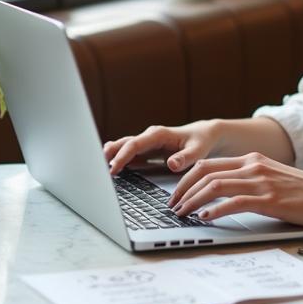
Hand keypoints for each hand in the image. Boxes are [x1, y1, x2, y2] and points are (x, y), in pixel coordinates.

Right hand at [103, 120, 222, 175]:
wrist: (206, 135)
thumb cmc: (202, 141)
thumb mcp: (198, 150)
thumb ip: (186, 158)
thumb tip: (171, 164)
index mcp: (158, 134)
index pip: (134, 145)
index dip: (122, 156)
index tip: (113, 169)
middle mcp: (149, 137)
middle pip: (124, 144)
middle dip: (110, 154)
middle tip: (97, 168)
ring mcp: (147, 143)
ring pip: (124, 147)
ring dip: (111, 155)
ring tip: (97, 166)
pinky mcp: (147, 151)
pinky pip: (129, 154)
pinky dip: (119, 159)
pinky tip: (110, 169)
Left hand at [166, 152, 302, 230]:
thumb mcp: (273, 178)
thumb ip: (250, 181)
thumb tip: (222, 197)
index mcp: (252, 160)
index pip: (208, 164)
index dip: (186, 178)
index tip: (176, 193)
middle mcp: (253, 166)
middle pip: (204, 172)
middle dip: (182, 189)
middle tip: (172, 205)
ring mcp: (260, 181)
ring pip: (214, 186)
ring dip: (192, 201)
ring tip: (181, 214)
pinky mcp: (269, 199)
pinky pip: (233, 202)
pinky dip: (214, 210)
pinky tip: (204, 219)